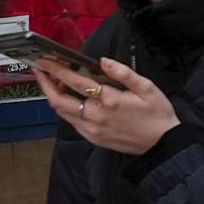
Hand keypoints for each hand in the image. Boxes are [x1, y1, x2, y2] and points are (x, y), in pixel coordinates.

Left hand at [37, 57, 179, 156]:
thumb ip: (124, 73)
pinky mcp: (92, 138)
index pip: (75, 82)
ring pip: (62, 112)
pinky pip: (71, 121)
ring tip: (56, 82)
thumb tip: (103, 61)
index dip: (58, 69)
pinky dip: (65, 108)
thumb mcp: (148, 88)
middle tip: (41, 69)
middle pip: (58, 100)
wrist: (163, 144)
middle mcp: (95, 116)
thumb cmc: (157, 113)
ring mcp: (91, 129)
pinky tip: (71, 99)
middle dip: (45, 83)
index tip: (47, 59)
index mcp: (110, 101)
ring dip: (54, 95)